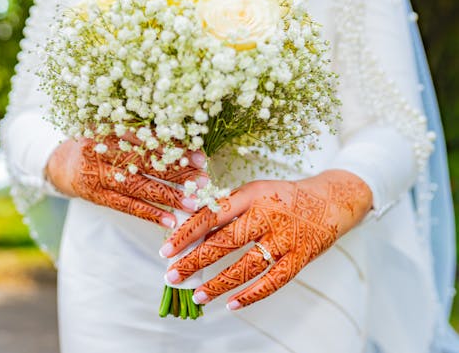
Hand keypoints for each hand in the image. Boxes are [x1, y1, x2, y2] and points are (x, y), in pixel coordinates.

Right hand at [46, 134, 207, 227]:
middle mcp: (102, 149)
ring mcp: (97, 174)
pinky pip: (125, 206)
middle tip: (203, 180)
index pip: (148, 138)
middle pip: (146, 162)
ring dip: (168, 196)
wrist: (57, 161)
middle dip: (177, 172)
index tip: (200, 156)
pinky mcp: (95, 195)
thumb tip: (181, 141)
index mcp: (108, 126)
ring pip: (138, 186)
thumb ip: (138, 130)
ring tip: (194, 203)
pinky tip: (169, 220)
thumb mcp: (110, 126)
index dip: (175, 147)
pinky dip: (148, 213)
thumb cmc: (95, 142)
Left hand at [160, 170, 371, 309]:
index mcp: (252, 194)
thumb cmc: (284, 196)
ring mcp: (285, 238)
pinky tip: (232, 304)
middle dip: (195, 261)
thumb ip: (228, 208)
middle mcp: (268, 215)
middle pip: (225, 242)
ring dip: (219, 284)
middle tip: (172, 277)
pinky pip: (273, 281)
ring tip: (198, 296)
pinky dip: (251, 295)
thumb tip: (192, 230)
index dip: (187, 233)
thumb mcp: (255, 191)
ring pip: (247, 266)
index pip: (212, 214)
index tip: (166, 251)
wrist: (331, 199)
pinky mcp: (301, 257)